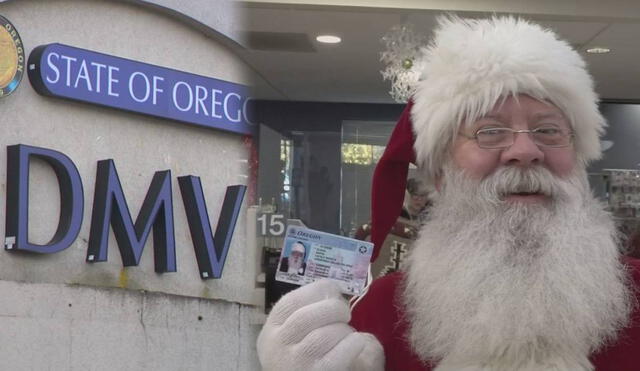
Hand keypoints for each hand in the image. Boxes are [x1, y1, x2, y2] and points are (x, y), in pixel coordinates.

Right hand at [257, 280, 383, 370]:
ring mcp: (295, 363)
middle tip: (346, 314)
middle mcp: (278, 345)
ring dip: (343, 330)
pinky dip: (352, 344)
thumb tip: (332, 292)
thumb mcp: (288, 336)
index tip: (333, 291)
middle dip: (334, 308)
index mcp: (271, 329)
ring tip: (348, 334)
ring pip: (323, 335)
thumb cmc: (297, 359)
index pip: (291, 301)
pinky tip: (356, 343)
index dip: (317, 290)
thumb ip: (304, 313)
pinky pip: (338, 354)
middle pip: (308, 316)